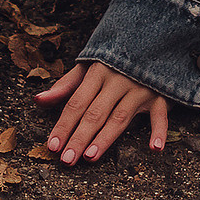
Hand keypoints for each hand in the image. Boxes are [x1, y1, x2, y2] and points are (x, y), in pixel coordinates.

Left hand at [36, 63, 170, 163]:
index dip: (63, 124)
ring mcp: (140, 87)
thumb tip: (38, 100)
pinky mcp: (161, 95)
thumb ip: (66, 85)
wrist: (152, 39)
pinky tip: (154, 148)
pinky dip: (159, 131)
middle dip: (79, 137)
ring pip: (120, 117)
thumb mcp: (89, 66)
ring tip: (90, 156)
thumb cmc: (115, 59)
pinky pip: (161, 115)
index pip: (76, 102)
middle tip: (67, 159)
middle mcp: (118, 79)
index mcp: (98, 71)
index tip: (52, 146)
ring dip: (105, 138)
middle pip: (95, 113)